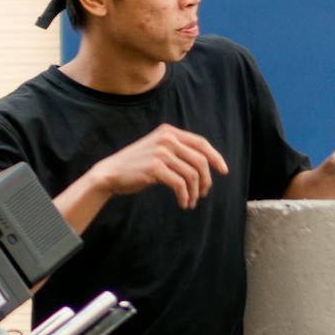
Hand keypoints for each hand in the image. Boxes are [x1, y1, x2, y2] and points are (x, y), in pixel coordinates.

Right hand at [85, 124, 229, 209]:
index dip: (215, 157)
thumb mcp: (158, 150)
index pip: (201, 142)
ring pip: (192, 174)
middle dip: (206, 180)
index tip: (224, 171)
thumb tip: (206, 164)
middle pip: (200, 160)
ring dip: (195, 192)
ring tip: (191, 201)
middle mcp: (167, 139)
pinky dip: (185, 196)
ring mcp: (161, 152)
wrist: (111, 173)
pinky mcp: (155, 168)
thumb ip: (178, 150)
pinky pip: (180, 184)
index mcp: (169, 132)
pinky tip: (183, 203)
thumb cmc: (136, 165)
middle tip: (203, 193)